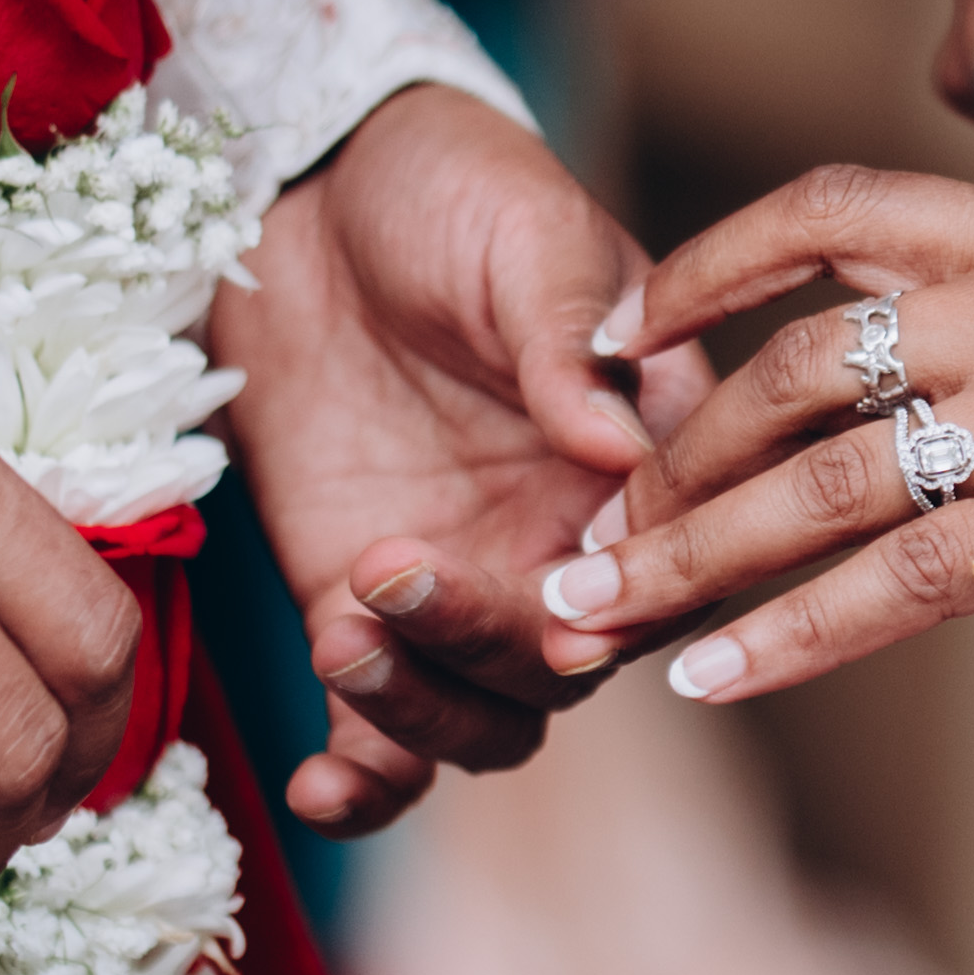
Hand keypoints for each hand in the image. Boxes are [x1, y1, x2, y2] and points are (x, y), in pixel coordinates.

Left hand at [209, 85, 707, 832]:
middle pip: (568, 665)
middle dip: (484, 643)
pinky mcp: (365, 610)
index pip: (672, 566)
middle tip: (391, 568)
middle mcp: (571, 542)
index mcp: (648, 458)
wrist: (301, 188)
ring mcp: (472, 586)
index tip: (555, 581)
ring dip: (420, 710)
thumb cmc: (445, 188)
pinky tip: (317, 786)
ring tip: (341, 632)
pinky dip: (362, 783)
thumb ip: (564, 333)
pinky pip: (384, 739)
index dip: (625, 597)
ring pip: (486, 721)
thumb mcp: (520, 233)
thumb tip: (610, 441)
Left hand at [532, 162, 973, 704]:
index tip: (618, 332)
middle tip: (590, 531)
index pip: (838, 210)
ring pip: (821, 477)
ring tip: (601, 616)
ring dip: (690, 556)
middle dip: (665, 455)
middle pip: (793, 363)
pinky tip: (719, 676)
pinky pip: (903, 579)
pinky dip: (791, 635)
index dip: (707, 267)